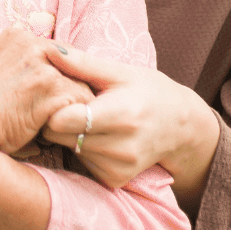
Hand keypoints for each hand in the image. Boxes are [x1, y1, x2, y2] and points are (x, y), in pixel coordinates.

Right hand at [0, 25, 92, 154]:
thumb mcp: (1, 71)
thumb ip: (26, 66)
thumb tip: (56, 78)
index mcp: (17, 36)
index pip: (58, 51)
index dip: (62, 75)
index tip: (57, 95)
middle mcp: (31, 43)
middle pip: (73, 64)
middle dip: (72, 87)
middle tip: (69, 110)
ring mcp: (42, 65)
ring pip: (80, 83)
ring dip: (75, 105)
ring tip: (66, 123)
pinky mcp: (52, 89)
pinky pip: (81, 102)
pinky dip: (77, 119)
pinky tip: (64, 130)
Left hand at [41, 46, 219, 203]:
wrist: (181, 126)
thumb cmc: (149, 91)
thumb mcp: (120, 72)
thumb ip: (83, 64)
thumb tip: (49, 49)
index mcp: (120, 114)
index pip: (63, 120)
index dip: (53, 105)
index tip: (57, 93)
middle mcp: (121, 147)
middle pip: (61, 136)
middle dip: (57, 119)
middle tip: (69, 103)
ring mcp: (119, 167)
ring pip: (70, 149)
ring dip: (71, 134)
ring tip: (87, 118)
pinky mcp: (115, 180)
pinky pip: (82, 163)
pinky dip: (83, 149)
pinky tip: (98, 136)